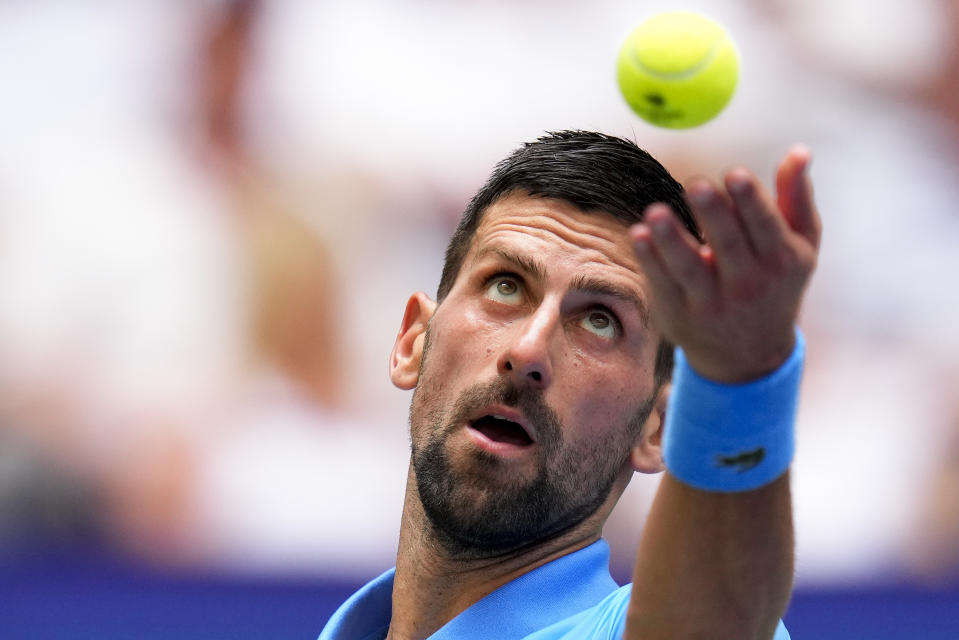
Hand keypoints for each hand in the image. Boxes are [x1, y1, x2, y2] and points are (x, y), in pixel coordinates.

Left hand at [630, 146, 820, 382]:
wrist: (748, 355)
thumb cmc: (775, 283)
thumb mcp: (799, 246)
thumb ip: (796, 197)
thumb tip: (800, 151)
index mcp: (781, 260)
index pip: (765, 228)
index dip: (750, 202)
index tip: (735, 173)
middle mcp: (748, 284)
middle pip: (728, 245)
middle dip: (712, 214)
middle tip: (695, 184)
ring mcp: (711, 302)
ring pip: (689, 268)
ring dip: (671, 240)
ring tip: (655, 212)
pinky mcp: (678, 312)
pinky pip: (663, 283)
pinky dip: (650, 260)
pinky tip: (638, 234)